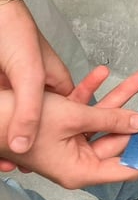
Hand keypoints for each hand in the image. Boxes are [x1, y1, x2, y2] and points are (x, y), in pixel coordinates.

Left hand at [0, 0, 73, 153]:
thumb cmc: (15, 34)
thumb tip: (24, 147)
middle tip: (21, 165)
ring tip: (5, 161)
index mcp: (57, 84)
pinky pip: (3, 118)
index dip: (62, 140)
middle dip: (30, 145)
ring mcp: (16, 90)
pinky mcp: (1, 92)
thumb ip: (29, 112)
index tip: (45, 160)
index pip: (69, 117)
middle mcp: (38, 89)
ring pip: (16, 123)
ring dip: (9, 141)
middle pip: (39, 124)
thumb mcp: (29, 77)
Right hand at [0, 67, 137, 188]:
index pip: (124, 168)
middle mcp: (78, 159)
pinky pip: (84, 108)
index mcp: (81, 170)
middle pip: (117, 139)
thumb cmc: (18, 122)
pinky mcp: (64, 125)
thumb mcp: (73, 117)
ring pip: (104, 118)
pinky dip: (92, 91)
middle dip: (136, 116)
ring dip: (118, 96)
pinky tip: (102, 74)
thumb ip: (109, 119)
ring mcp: (71, 141)